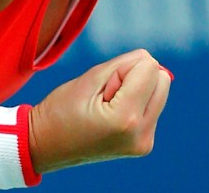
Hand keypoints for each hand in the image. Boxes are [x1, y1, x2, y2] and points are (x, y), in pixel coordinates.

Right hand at [28, 49, 171, 172]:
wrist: (46, 145)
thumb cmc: (60, 110)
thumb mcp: (90, 78)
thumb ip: (124, 64)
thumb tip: (153, 63)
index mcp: (125, 118)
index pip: (150, 69)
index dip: (123, 69)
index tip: (102, 87)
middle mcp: (141, 134)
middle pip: (162, 80)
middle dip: (135, 78)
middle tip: (105, 95)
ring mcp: (144, 143)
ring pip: (159, 93)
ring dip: (137, 91)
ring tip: (107, 106)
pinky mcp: (144, 145)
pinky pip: (152, 107)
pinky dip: (135, 104)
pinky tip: (111, 116)